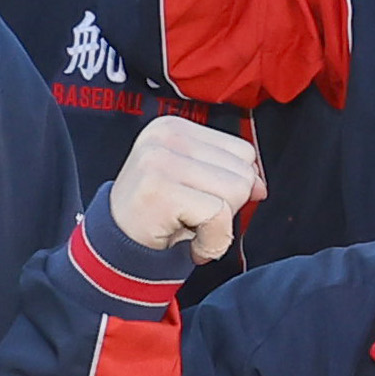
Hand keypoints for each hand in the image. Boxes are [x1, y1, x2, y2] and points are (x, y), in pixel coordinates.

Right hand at [110, 115, 262, 266]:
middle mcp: (166, 136)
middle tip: (192, 219)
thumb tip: (260, 185)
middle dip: (225, 207)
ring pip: (235, 192)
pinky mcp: (161, 189)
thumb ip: (227, 175)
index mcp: (174, 127)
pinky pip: (219, 217)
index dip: (232, 186)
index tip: (200, 203)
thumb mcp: (192, 185)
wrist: (114, 248)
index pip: (243, 152)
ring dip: (218, 226)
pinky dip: (212, 242)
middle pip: (242, 172)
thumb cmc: (156, 217)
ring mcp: (160, 161)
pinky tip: (189, 243)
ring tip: (188, 228)